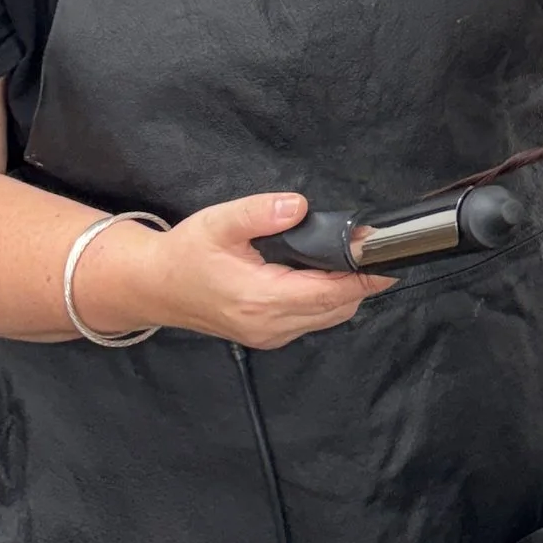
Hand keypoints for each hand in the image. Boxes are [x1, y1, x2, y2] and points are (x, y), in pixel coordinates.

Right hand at [73, 194, 391, 349]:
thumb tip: (298, 206)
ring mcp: (269, 335)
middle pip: (337, 308)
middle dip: (361, 281)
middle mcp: (269, 325)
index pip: (329, 292)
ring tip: (354, 259)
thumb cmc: (186, 254)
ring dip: (346, 293)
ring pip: (328, 318)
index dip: (363, 277)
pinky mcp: (267, 337)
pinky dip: (328, 302)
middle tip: (375, 250)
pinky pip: (312, 322)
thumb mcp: (219, 222)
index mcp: (260, 298)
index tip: (387, 259)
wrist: (155, 287)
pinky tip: (326, 277)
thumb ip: (261, 212)